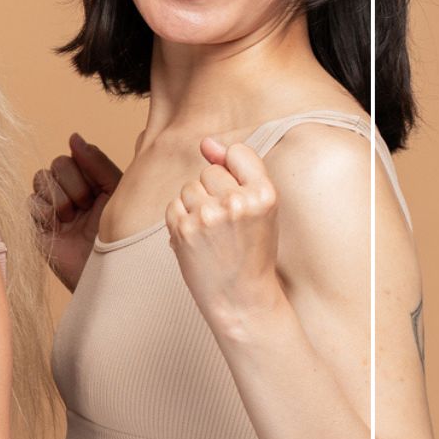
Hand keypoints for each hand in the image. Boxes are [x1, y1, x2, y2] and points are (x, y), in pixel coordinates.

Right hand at [28, 132, 121, 290]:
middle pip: (56, 164)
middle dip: (72, 183)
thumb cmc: (120, 235)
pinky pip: (30, 202)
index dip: (84, 167)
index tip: (96, 189)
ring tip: (71, 219)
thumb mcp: (115, 192)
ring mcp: (51, 210)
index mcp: (90, 183)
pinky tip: (57, 226)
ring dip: (60, 198)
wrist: (110, 272)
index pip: (74, 156)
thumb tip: (74, 136)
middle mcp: (69, 193)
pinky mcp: (36, 226)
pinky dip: (45, 211)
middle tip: (84, 206)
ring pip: (41, 180)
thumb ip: (97, 163)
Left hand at [165, 136, 289, 339]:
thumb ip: (236, 170)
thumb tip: (205, 142)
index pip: (238, 153)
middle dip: (214, 190)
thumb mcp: (259, 207)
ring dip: (195, 204)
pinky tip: (197, 237)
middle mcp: (237, 202)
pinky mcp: (182, 229)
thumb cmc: (252, 249)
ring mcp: (207, 216)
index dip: (234, 171)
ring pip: (189, 187)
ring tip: (213, 231)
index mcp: (266, 194)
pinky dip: (181, 218)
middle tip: (227, 221)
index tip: (239, 193)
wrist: (240, 295)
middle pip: (210, 171)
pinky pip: (173, 205)